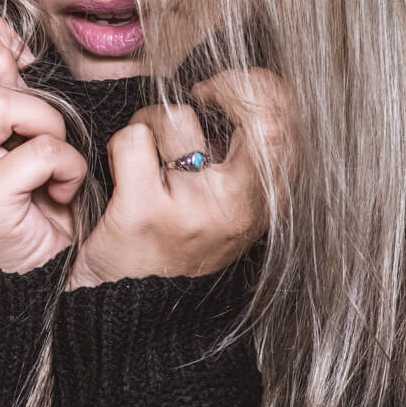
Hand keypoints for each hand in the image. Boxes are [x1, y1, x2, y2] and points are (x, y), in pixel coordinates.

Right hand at [0, 12, 88, 274]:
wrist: (36, 265)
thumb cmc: (32, 187)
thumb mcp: (16, 122)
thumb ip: (5, 82)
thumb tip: (16, 46)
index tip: (19, 59)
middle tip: (25, 93)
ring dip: (47, 120)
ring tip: (54, 150)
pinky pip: (39, 153)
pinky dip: (68, 165)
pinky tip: (64, 186)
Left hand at [65, 68, 293, 290]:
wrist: (131, 319)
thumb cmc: (175, 250)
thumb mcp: (228, 210)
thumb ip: (242, 158)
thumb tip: (243, 89)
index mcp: (263, 203)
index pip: (284, 123)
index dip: (258, 87)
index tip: (227, 87)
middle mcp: (238, 207)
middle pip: (252, 115)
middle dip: (224, 88)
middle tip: (201, 96)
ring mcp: (193, 208)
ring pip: (175, 118)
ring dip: (153, 124)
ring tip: (150, 159)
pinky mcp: (146, 212)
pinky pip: (133, 140)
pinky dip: (121, 147)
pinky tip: (124, 173)